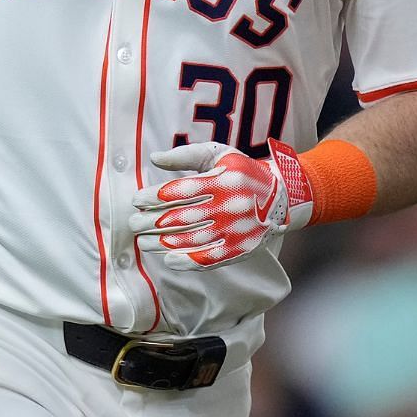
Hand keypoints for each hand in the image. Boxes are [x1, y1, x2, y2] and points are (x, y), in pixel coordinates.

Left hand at [130, 140, 313, 269]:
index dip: (154, 197)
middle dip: (153, 222)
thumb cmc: (241, 172)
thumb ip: (185, 155)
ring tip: (142, 241)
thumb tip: (154, 157)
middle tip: (133, 223)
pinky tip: (167, 259)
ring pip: (194, 240)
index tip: (136, 201)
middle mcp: (231, 206)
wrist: (282, 195)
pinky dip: (188, 261)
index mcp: (224, 180)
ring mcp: (237, 230)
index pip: (182, 191)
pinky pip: (212, 259)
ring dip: (163, 243)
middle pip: (184, 218)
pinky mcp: (242, 249)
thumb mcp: (218, 154)